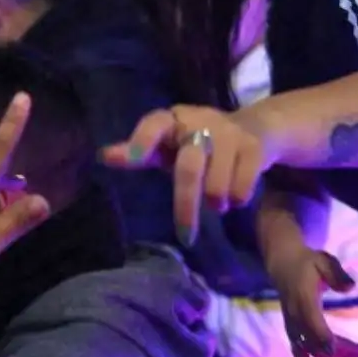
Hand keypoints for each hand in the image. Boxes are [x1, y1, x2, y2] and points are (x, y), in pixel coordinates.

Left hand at [101, 106, 269, 240]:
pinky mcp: (253, 146)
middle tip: (186, 237)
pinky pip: (242, 188)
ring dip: (215, 202)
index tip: (131, 160)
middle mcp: (200, 121)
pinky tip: (235, 195)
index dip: (143, 141)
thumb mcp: (166, 146)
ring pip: (217, 185)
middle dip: (186, 206)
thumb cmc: (196, 143)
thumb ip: (139, 152)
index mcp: (172, 119)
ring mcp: (229, 132)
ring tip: (216, 202)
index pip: (154, 124)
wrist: (253, 128)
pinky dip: (237, 199)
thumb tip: (104, 156)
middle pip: (189, 168)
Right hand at [267, 243, 357, 356]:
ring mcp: (292, 326)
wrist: (282, 265)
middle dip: (341, 353)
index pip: (311, 321)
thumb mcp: (323, 260)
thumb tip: (350, 287)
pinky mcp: (292, 332)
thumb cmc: (308, 262)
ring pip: (305, 353)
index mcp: (302, 298)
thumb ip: (336, 274)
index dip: (321, 336)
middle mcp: (295, 316)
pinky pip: (300, 354)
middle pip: (314, 341)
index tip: (335, 350)